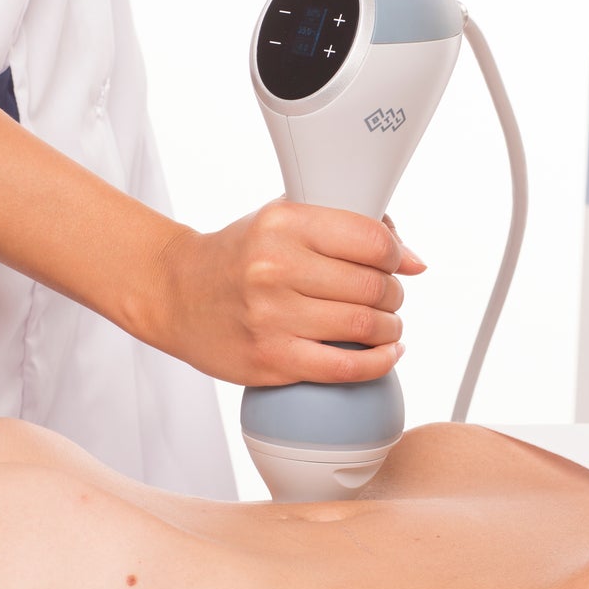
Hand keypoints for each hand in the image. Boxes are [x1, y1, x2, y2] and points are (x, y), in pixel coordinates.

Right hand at [142, 201, 425, 385]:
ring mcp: (272, 317)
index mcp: (283, 224)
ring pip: (365, 327)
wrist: (175, 293)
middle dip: (393, 294)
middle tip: (388, 297)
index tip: (398, 263)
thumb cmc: (238, 255)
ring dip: (390, 328)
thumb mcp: (281, 220)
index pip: (371, 239)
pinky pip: (345, 368)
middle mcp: (275, 268)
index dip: (396, 254)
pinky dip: (378, 363)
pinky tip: (384, 354)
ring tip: (385, 325)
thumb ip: (342, 228)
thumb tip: (413, 260)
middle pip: (373, 286)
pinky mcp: (271, 359)